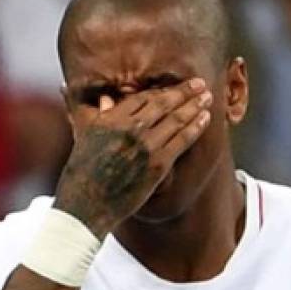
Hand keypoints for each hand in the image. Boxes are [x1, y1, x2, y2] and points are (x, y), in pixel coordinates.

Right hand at [54, 78, 212, 236]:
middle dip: (184, 92)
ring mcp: (145, 146)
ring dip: (194, 106)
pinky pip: (182, 140)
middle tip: (200, 84)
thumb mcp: (83, 137)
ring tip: (208, 98)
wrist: (86, 205)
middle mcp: (128, 128)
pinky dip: (195, 128)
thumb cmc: (82, 175)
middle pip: (162, 103)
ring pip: (176, 119)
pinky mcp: (157, 164)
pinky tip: (205, 119)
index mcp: (109, 119)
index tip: (174, 87)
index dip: (161, 91)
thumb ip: (93, 113)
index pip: (142, 98)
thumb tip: (102, 97)